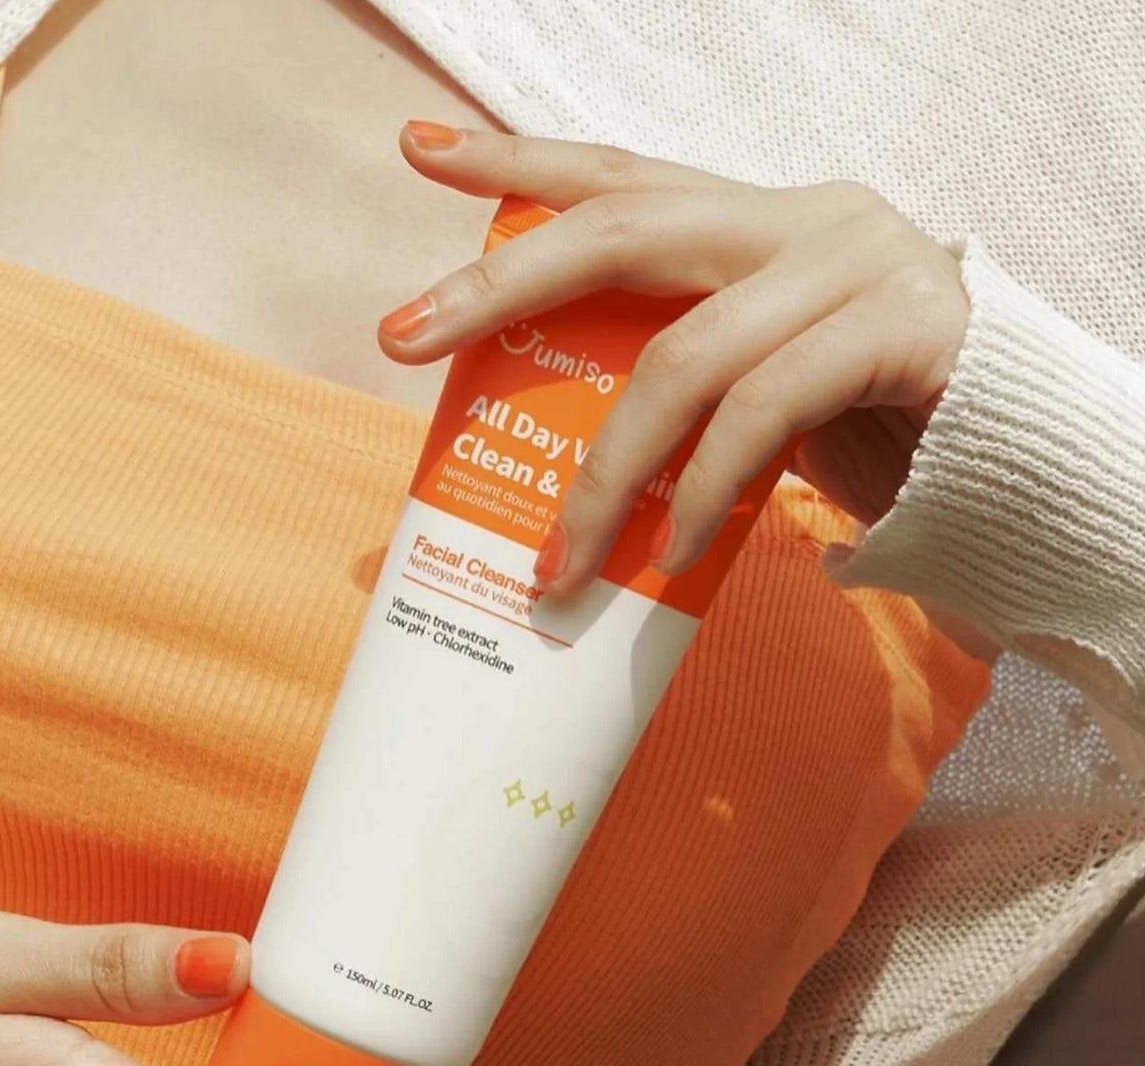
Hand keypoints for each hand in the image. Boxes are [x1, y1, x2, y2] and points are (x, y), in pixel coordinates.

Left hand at [379, 122, 969, 595]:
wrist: (1015, 458)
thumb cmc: (869, 424)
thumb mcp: (758, 386)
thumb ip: (683, 382)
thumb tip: (565, 450)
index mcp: (758, 221)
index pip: (624, 173)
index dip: (521, 161)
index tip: (421, 150)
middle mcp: (804, 217)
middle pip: (627, 225)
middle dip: (502, 279)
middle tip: (402, 334)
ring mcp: (860, 263)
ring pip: (687, 353)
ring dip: (606, 471)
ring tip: (561, 562)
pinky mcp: (906, 332)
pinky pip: (767, 411)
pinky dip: (703, 489)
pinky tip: (669, 552)